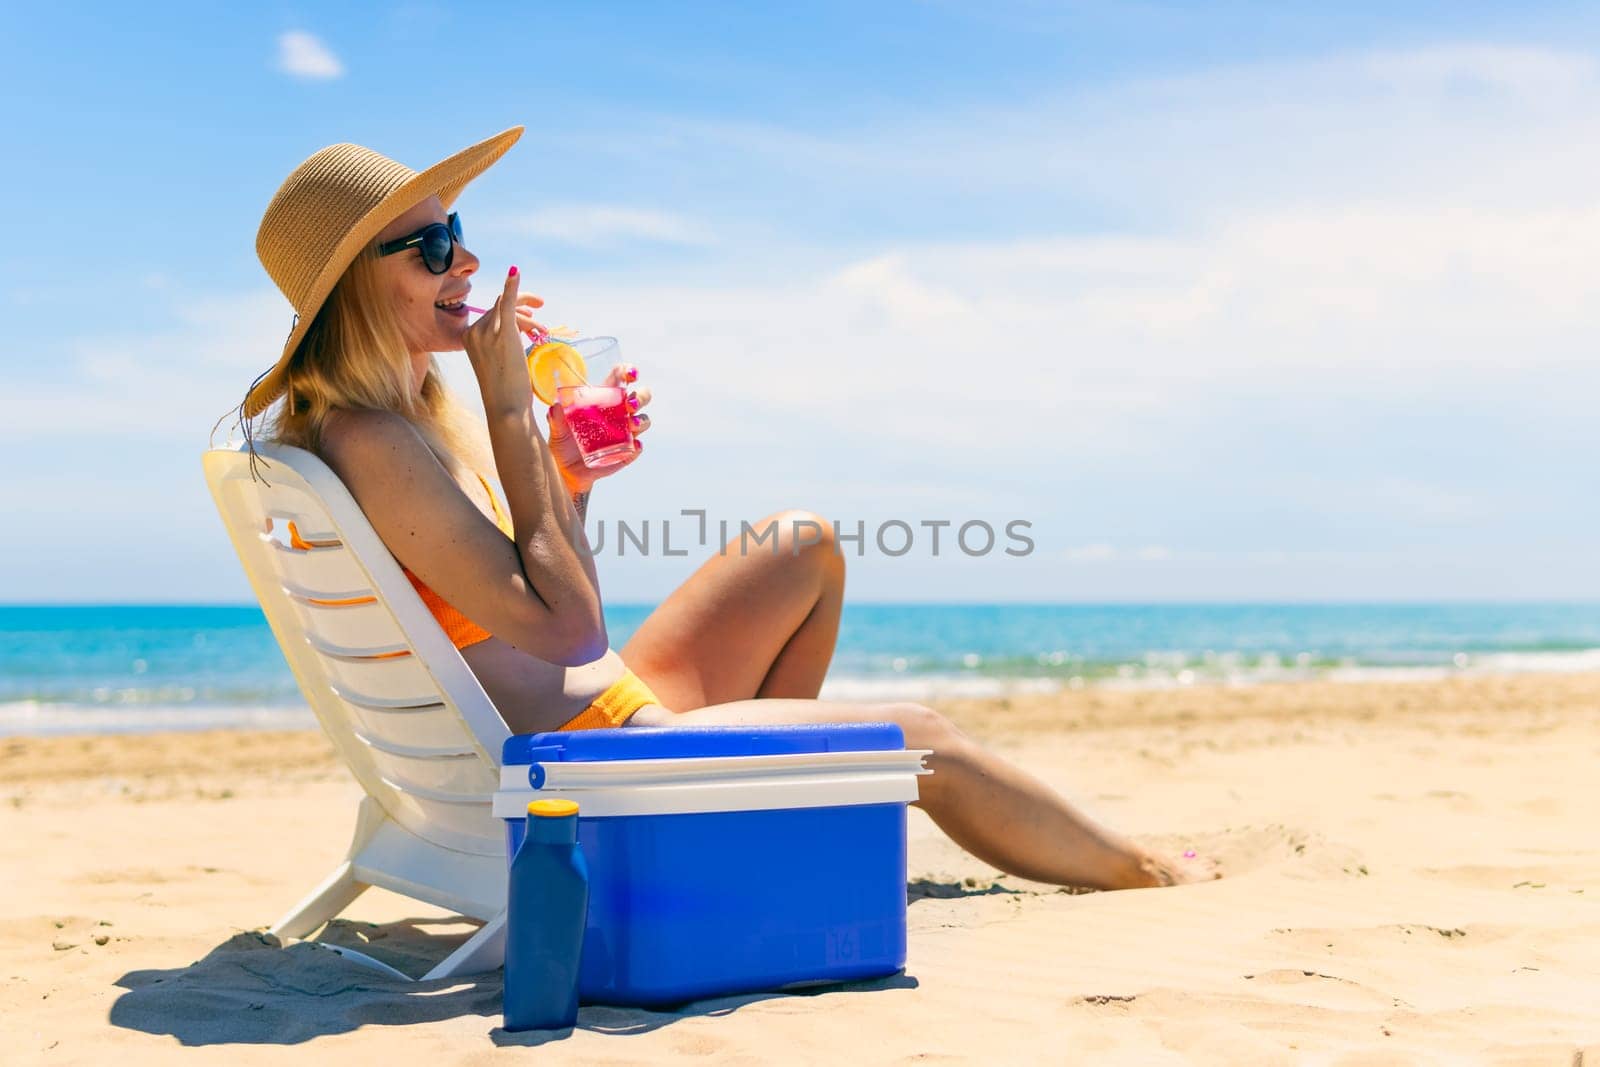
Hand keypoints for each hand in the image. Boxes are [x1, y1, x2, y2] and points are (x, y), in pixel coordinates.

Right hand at [462, 268, 544, 411]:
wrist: (505, 407)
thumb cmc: (505, 393)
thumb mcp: (497, 364)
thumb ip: (499, 346)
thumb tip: (519, 332)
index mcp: (468, 337)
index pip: (491, 315)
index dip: (512, 314)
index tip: (528, 319)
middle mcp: (474, 331)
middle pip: (501, 309)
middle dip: (523, 314)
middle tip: (541, 319)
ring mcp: (487, 331)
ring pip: (510, 309)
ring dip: (528, 317)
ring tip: (543, 329)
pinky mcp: (503, 332)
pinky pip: (507, 303)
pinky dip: (512, 286)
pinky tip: (516, 272)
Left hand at [545, 361, 650, 488]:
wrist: (566, 472)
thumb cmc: (562, 444)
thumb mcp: (556, 430)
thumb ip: (555, 418)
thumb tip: (555, 406)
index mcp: (603, 400)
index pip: (620, 379)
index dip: (628, 372)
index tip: (631, 373)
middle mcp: (618, 414)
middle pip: (640, 398)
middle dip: (641, 397)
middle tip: (630, 404)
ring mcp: (624, 433)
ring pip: (643, 420)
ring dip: (641, 420)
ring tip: (631, 425)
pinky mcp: (625, 453)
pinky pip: (637, 448)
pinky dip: (637, 446)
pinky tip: (633, 446)